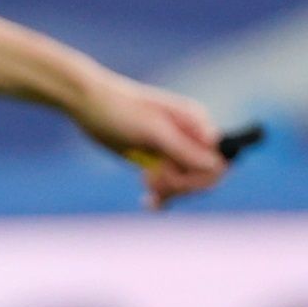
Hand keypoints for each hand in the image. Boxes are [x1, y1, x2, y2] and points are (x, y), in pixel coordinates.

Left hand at [74, 72, 229, 208]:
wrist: (88, 104)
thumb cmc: (120, 110)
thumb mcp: (153, 130)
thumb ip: (184, 148)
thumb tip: (219, 165)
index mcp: (197, 123)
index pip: (219, 162)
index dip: (200, 177)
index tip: (171, 177)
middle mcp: (191, 136)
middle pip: (204, 177)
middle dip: (180, 185)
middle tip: (150, 179)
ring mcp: (175, 150)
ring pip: (187, 185)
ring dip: (168, 191)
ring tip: (144, 184)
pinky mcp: (158, 160)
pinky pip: (170, 186)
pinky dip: (161, 197)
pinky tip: (148, 203)